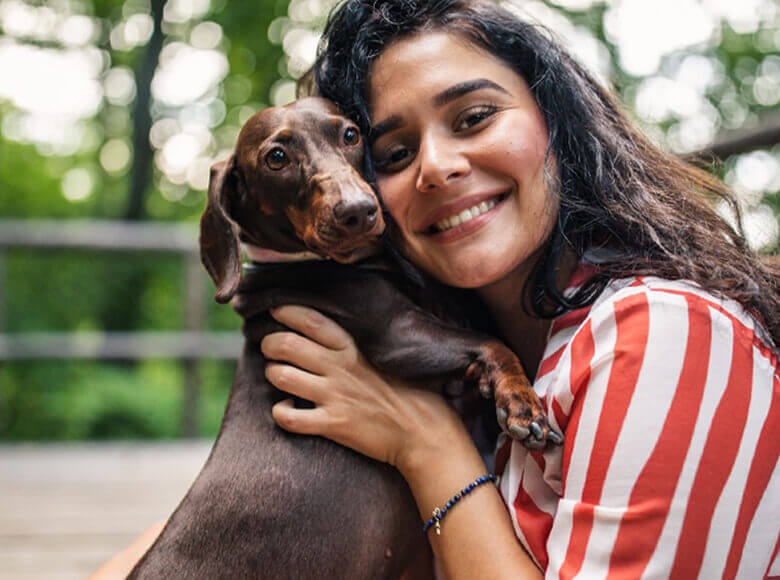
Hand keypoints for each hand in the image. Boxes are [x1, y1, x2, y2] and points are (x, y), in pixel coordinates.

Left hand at [261, 305, 467, 472]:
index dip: (286, 312)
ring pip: (280, 376)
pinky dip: (280, 412)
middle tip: (270, 349)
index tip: (276, 311)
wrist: (425, 432)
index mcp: (353, 347)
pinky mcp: (333, 425)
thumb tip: (338, 330)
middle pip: (285, 344)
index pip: (309, 320)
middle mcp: (339, 367)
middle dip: (269, 344)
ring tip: (279, 376)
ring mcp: (334, 396)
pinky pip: (289, 417)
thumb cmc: (413, 392)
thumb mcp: (389, 355)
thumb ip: (361, 343)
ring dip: (272, 374)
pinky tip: (287, 409)